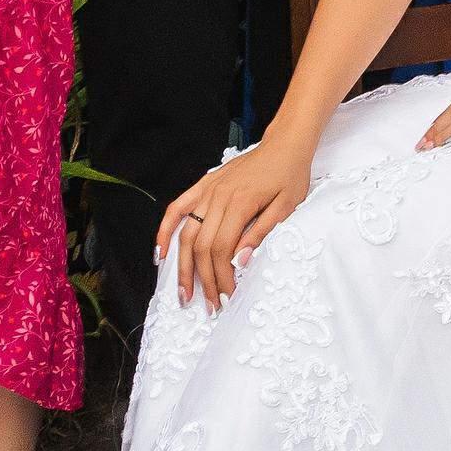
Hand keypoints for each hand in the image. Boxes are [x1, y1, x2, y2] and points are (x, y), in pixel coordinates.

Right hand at [157, 139, 313, 307]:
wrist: (284, 145)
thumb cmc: (289, 175)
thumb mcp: (287, 207)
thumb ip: (262, 233)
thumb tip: (241, 262)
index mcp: (241, 203)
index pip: (222, 250)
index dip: (222, 277)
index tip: (227, 296)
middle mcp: (218, 197)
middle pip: (202, 246)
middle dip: (204, 280)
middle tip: (209, 305)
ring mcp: (207, 190)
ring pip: (186, 233)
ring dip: (183, 266)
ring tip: (184, 291)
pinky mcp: (203, 185)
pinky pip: (176, 208)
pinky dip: (165, 231)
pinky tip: (161, 252)